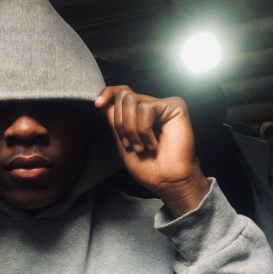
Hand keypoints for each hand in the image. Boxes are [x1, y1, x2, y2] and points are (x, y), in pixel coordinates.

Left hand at [95, 86, 209, 216]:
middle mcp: (151, 106)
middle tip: (130, 144)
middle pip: (123, 96)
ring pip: (131, 101)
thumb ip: (114, 122)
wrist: (166, 180)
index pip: (121, 92)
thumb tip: (102, 102)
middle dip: (120, 123)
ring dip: (131, 129)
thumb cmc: (148, 167)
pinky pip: (146, 109)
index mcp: (138, 114)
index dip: (108, 93)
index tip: (97, 104)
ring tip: (141, 146)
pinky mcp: (175, 106)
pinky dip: (144, 130)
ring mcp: (163, 105)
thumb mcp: (122, 143)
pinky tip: (153, 144)